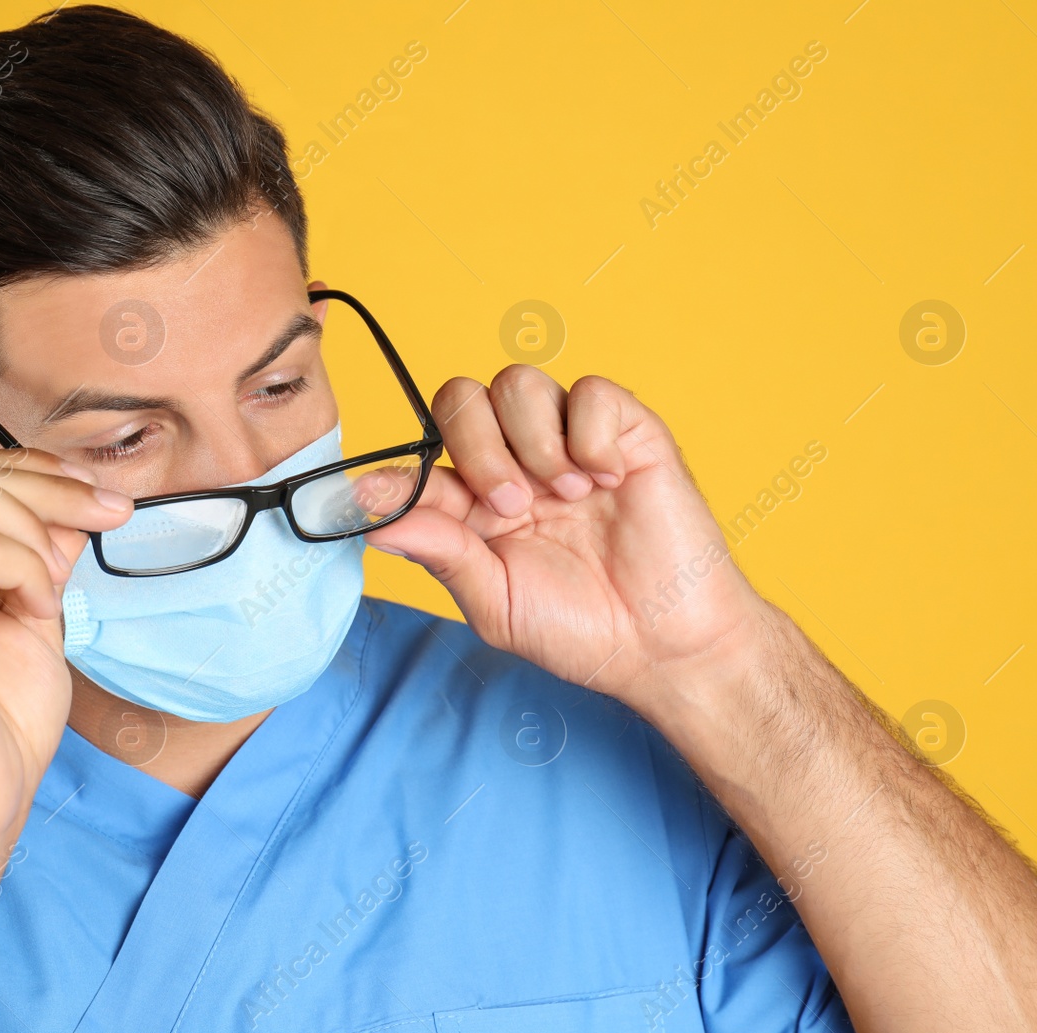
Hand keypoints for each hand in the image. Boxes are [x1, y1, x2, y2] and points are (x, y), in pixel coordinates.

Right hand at [0, 449, 131, 852]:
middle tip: (107, 512)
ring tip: (56, 588)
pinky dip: (21, 565)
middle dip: (44, 481)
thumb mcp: (31, 621)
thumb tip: (71, 503)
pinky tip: (37, 609)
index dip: (31, 470)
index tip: (98, 495)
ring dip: (35, 524)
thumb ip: (38, 559)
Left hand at [364, 365, 769, 710]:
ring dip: (532, 440)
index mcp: (477, 502)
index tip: (378, 496)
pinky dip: (590, 433)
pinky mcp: (628, 432)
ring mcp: (570, 442)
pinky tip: (607, 479)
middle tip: (510, 505)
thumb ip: (440, 552)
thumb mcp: (495, 602)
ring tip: (566, 496)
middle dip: (476, 446)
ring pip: (518, 382)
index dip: (399, 472)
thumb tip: (371, 521)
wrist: (665, 647)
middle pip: (461, 397)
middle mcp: (517, 462)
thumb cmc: (581, 630)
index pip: (423, 456)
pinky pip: (591, 391)